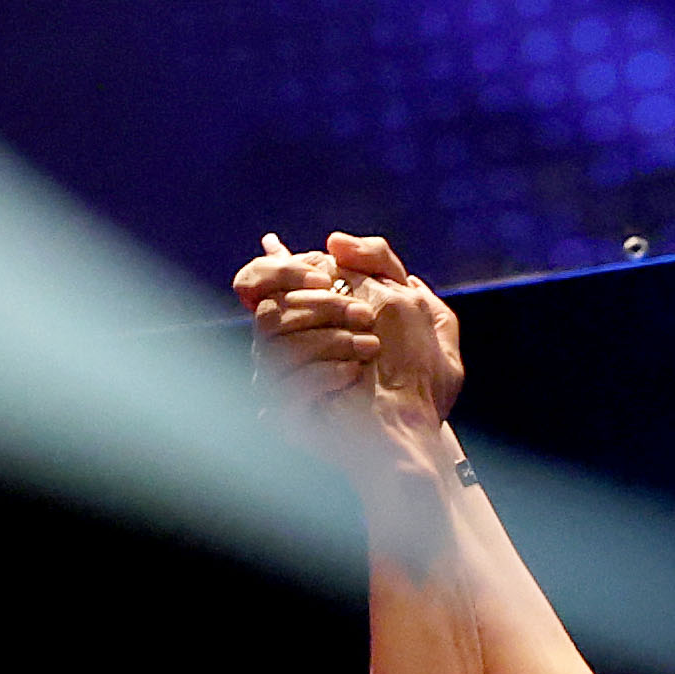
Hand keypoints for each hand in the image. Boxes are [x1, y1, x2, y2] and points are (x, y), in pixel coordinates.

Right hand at [233, 228, 464, 480]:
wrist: (417, 433)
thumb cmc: (417, 377)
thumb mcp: (416, 306)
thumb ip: (380, 263)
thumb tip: (332, 241)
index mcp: (307, 317)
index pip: (257, 279)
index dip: (284, 269)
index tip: (327, 273)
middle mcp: (284, 347)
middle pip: (267, 307)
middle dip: (325, 306)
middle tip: (366, 318)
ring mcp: (277, 382)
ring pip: (272, 342)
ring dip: (331, 340)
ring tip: (370, 351)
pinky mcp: (279, 414)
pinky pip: (283, 383)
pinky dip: (324, 374)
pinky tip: (352, 378)